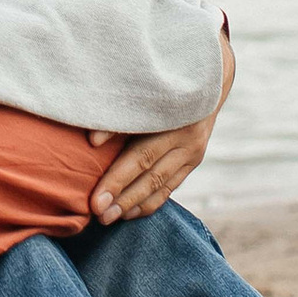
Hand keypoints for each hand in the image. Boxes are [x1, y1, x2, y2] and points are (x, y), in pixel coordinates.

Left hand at [85, 29, 234, 223]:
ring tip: (109, 220)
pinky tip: (130, 213)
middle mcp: (187, 140)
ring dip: (134, 204)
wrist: (206, 77)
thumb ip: (118, 117)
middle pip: (151, 176)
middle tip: (99, 215)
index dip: (117, 180)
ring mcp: (193, 152)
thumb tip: (91, 140)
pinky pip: (170, 187)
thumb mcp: (142, 92)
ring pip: (161, 186)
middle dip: (123, 198)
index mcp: (174, 119)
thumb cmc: (160, 82)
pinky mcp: (193, 161)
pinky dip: (151, 202)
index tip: (94, 201)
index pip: (141, 157)